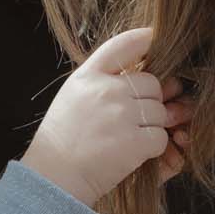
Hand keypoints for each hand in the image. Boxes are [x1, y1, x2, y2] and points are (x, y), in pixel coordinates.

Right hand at [22, 26, 193, 203]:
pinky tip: (131, 153)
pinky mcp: (135, 141)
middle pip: (151, 84)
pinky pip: (160, 137)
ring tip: (125, 138)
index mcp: (88, 76)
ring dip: (150, 126)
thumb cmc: (63, 138)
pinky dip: (151, 147)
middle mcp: (106, 90)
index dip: (143, 38)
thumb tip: (146, 77)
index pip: (121, 45)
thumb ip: (102, 80)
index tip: (153, 37)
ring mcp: (122, 115)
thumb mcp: (73, 96)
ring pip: (159, 112)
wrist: (54, 176)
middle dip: (148, 101)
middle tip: (130, 120)